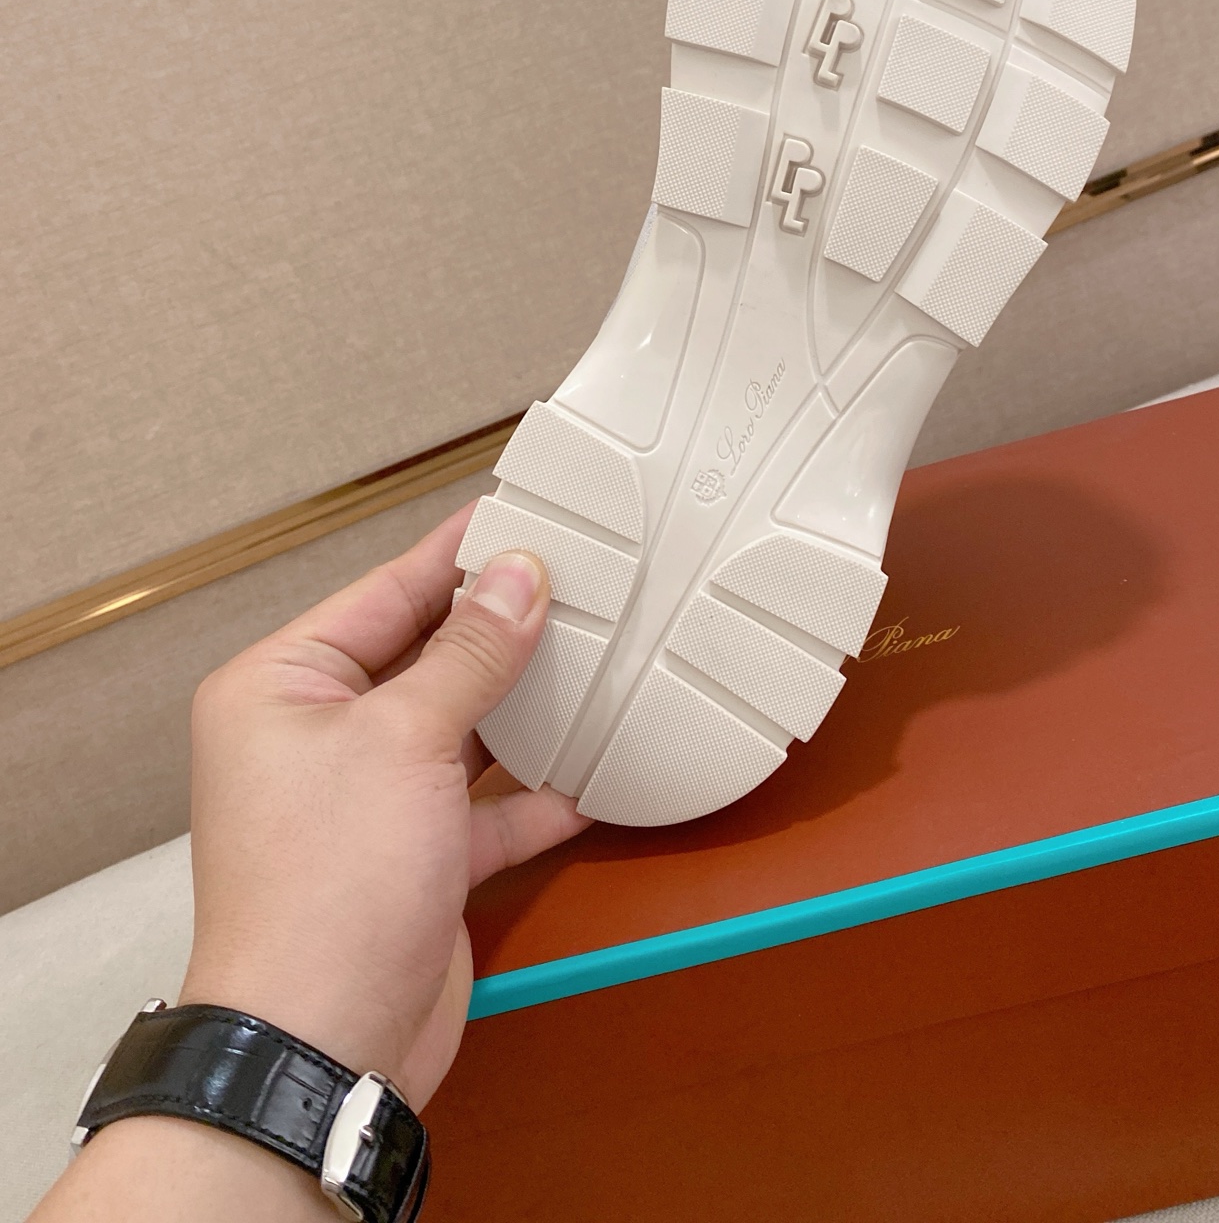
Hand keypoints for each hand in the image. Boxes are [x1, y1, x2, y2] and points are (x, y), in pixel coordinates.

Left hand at [178, 503, 589, 1107]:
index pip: (384, 592)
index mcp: (281, 686)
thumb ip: (470, 654)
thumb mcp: (405, 740)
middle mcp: (315, 738)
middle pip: (425, 657)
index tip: (519, 514)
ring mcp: (366, 803)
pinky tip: (588, 774)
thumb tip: (516, 578)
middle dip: (500, 628)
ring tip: (595, 656)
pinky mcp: (413, 863)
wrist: (323, 1046)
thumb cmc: (323, 891)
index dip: (457, 554)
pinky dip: (531, 796)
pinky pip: (483, 809)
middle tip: (578, 578)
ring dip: (523, 708)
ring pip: (459, 731)